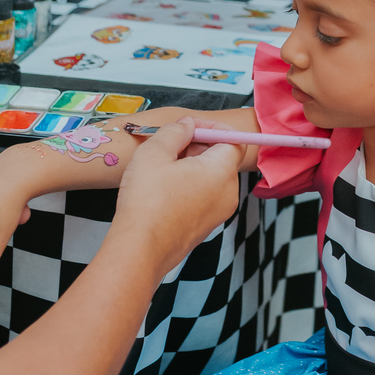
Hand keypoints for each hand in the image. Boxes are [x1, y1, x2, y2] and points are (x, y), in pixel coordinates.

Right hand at [114, 118, 241, 276]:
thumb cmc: (146, 202)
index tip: (189, 127)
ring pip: (212, 178)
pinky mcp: (206, 226)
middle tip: (170, 145)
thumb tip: (186, 125)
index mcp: (222, 172)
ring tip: (163, 167)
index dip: (211, 128)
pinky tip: (164, 188)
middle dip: (198, 146)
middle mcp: (228, 193)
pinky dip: (190, 186)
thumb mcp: (154, 153)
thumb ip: (174, 131)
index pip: (234, 139)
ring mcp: (219, 213)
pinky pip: (205, 197)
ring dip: (192, 166)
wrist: (140, 249)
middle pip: (223, 158)